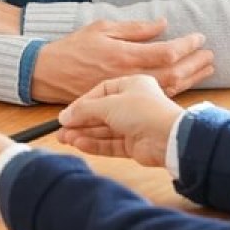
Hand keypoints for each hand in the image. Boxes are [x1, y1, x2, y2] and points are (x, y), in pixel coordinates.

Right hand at [31, 20, 213, 102]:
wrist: (48, 74)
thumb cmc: (74, 48)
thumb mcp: (101, 29)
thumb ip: (133, 29)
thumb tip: (161, 24)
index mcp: (123, 56)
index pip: (165, 52)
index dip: (186, 45)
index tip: (198, 37)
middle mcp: (128, 77)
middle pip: (172, 73)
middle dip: (194, 64)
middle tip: (210, 55)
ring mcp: (126, 94)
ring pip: (166, 88)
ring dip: (190, 79)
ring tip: (206, 69)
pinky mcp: (122, 105)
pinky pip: (152, 99)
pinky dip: (172, 90)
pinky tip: (184, 83)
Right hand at [56, 74, 184, 166]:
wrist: (169, 137)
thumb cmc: (144, 111)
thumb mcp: (108, 104)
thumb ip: (84, 110)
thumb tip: (65, 117)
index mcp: (132, 85)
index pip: (100, 92)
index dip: (82, 103)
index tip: (66, 114)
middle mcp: (133, 104)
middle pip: (100, 113)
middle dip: (80, 122)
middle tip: (61, 130)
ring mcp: (134, 125)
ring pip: (104, 130)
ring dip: (84, 134)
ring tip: (65, 139)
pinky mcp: (135, 144)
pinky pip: (110, 144)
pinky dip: (95, 144)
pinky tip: (79, 145)